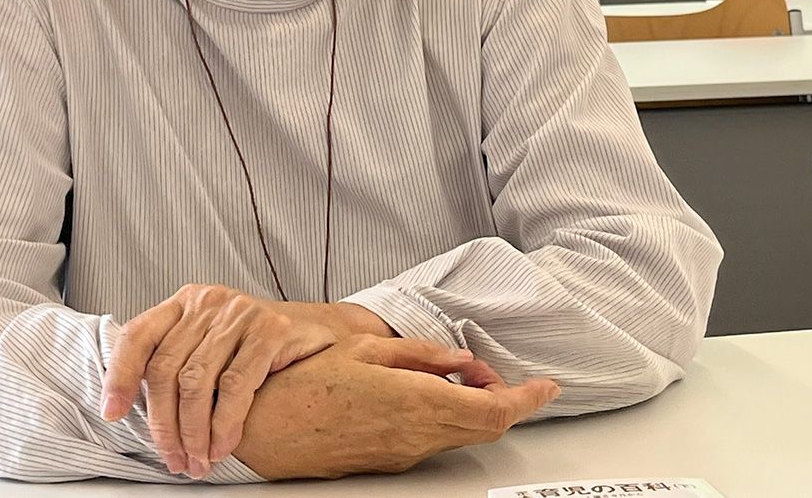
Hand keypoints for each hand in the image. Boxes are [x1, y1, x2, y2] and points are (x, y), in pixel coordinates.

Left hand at [99, 284, 338, 477]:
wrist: (320, 331)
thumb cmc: (258, 345)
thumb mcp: (211, 342)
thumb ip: (177, 359)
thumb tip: (131, 407)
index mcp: (186, 302)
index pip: (139, 335)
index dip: (121, 376)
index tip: (112, 413)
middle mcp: (209, 302)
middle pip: (166, 369)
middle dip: (163, 425)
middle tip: (173, 459)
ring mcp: (240, 313)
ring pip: (196, 382)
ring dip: (192, 432)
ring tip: (197, 460)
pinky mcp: (270, 330)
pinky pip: (234, 386)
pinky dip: (224, 424)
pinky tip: (222, 445)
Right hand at [234, 335, 559, 479]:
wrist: (264, 429)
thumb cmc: (303, 383)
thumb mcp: (363, 349)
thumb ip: (419, 355)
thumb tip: (460, 360)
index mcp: (414, 401)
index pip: (494, 410)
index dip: (528, 399)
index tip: (546, 386)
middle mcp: (415, 435)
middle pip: (486, 428)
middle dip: (506, 403)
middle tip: (503, 377)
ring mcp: (402, 454)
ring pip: (461, 436)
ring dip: (475, 410)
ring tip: (463, 380)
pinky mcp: (388, 463)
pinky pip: (433, 442)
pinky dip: (448, 420)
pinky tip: (432, 398)